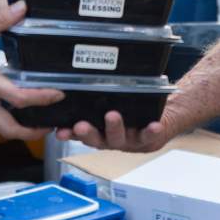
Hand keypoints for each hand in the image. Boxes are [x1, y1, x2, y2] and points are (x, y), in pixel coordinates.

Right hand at [0, 2, 60, 141]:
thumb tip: (21, 9)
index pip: (18, 98)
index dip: (41, 100)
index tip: (57, 96)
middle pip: (9, 129)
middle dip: (32, 132)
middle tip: (49, 125)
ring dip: (17, 130)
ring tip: (34, 122)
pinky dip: (1, 122)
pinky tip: (9, 110)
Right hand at [55, 108, 179, 152]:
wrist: (159, 119)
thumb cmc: (129, 110)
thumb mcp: (110, 103)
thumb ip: (96, 98)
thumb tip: (77, 78)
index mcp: (99, 132)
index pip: (81, 134)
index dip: (69, 134)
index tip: (60, 132)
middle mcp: (111, 139)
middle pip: (97, 140)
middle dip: (88, 133)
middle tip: (81, 126)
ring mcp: (128, 141)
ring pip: (119, 138)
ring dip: (114, 128)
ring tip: (112, 116)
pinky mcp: (147, 139)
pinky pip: (148, 136)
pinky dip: (150, 131)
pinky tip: (153, 125)